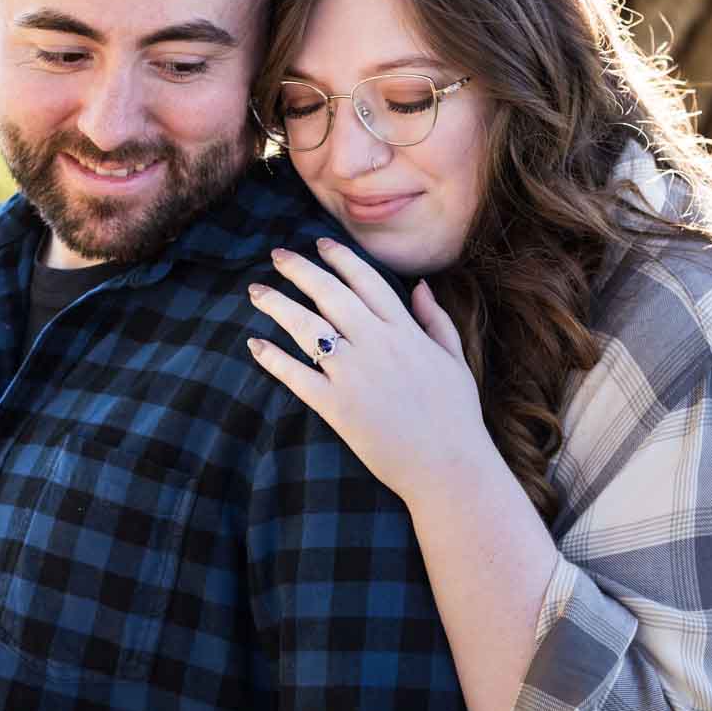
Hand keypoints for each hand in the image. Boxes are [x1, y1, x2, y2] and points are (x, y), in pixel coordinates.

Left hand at [247, 238, 491, 501]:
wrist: (448, 466)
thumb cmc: (456, 416)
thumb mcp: (454, 359)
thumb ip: (436, 319)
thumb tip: (420, 287)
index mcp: (405, 331)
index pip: (366, 281)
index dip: (340, 258)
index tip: (320, 244)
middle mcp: (376, 344)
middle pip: (329, 294)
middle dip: (299, 270)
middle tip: (277, 255)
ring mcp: (354, 374)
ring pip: (306, 328)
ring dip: (277, 305)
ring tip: (256, 291)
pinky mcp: (336, 406)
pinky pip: (296, 375)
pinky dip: (272, 358)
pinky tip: (255, 344)